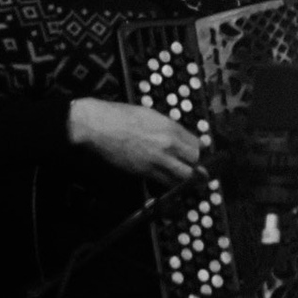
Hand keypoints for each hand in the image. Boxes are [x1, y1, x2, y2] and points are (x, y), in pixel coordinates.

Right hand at [69, 97, 200, 187]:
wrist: (99, 125)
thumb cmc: (120, 116)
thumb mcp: (150, 115)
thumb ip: (168, 127)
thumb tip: (179, 136)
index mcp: (170, 127)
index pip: (197, 143)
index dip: (199, 150)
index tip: (199, 154)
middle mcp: (168, 144)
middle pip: (194, 161)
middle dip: (197, 165)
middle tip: (198, 169)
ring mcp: (157, 159)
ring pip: (184, 175)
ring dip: (187, 177)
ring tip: (190, 180)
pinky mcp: (144, 171)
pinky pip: (165, 181)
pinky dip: (170, 182)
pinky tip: (172, 182)